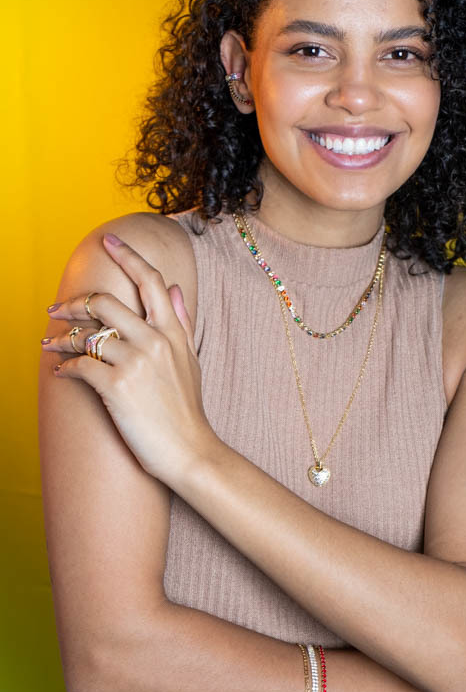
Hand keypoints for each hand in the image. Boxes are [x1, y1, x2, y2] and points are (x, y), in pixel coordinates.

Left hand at [42, 232, 211, 485]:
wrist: (189, 451)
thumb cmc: (186, 410)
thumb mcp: (189, 360)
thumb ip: (180, 321)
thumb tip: (175, 288)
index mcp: (172, 332)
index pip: (150, 281)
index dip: (128, 256)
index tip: (108, 241)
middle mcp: (154, 341)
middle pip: (106, 302)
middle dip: (74, 303)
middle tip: (55, 309)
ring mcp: (135, 363)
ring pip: (87, 335)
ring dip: (61, 339)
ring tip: (49, 345)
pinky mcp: (116, 387)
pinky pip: (80, 366)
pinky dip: (64, 368)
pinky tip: (61, 373)